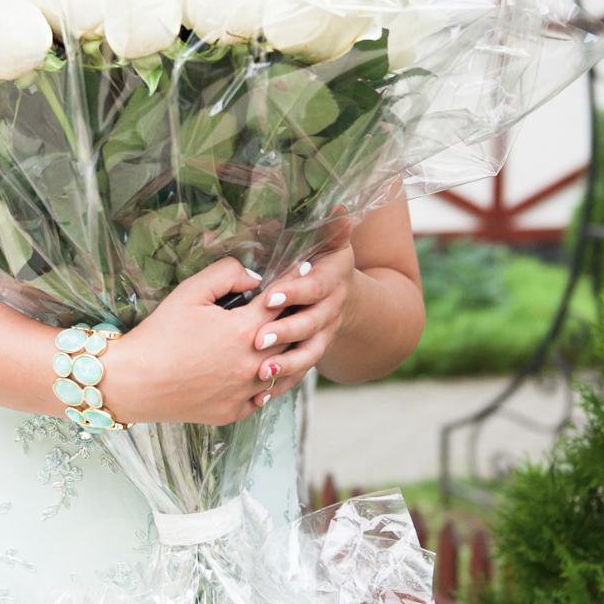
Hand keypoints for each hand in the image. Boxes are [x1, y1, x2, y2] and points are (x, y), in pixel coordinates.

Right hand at [102, 256, 310, 427]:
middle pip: (292, 337)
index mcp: (244, 330)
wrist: (133, 381)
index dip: (295, 280)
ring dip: (293, 354)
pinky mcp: (233, 411)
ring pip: (285, 372)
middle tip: (307, 303)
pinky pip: (263, 398)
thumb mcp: (189, 293)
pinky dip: (270, 384)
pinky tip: (267, 374)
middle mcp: (253, 364)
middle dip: (300, 317)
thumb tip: (255, 277)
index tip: (306, 269)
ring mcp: (245, 392)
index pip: (283, 300)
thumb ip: (226, 275)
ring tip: (297, 340)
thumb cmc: (159, 334)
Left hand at [246, 210, 356, 409]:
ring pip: (310, 354)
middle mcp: (335, 307)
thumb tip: (340, 207)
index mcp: (335, 277)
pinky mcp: (313, 353)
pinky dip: (282, 385)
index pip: (317, 286)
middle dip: (286, 332)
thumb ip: (328, 226)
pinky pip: (300, 373)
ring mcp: (326, 333)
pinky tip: (259, 396)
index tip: (269, 296)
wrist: (345, 293)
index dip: (296, 291)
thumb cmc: (322, 257)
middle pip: (313, 323)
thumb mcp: (326, 238)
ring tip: (260, 372)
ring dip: (286, 365)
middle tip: (258, 340)